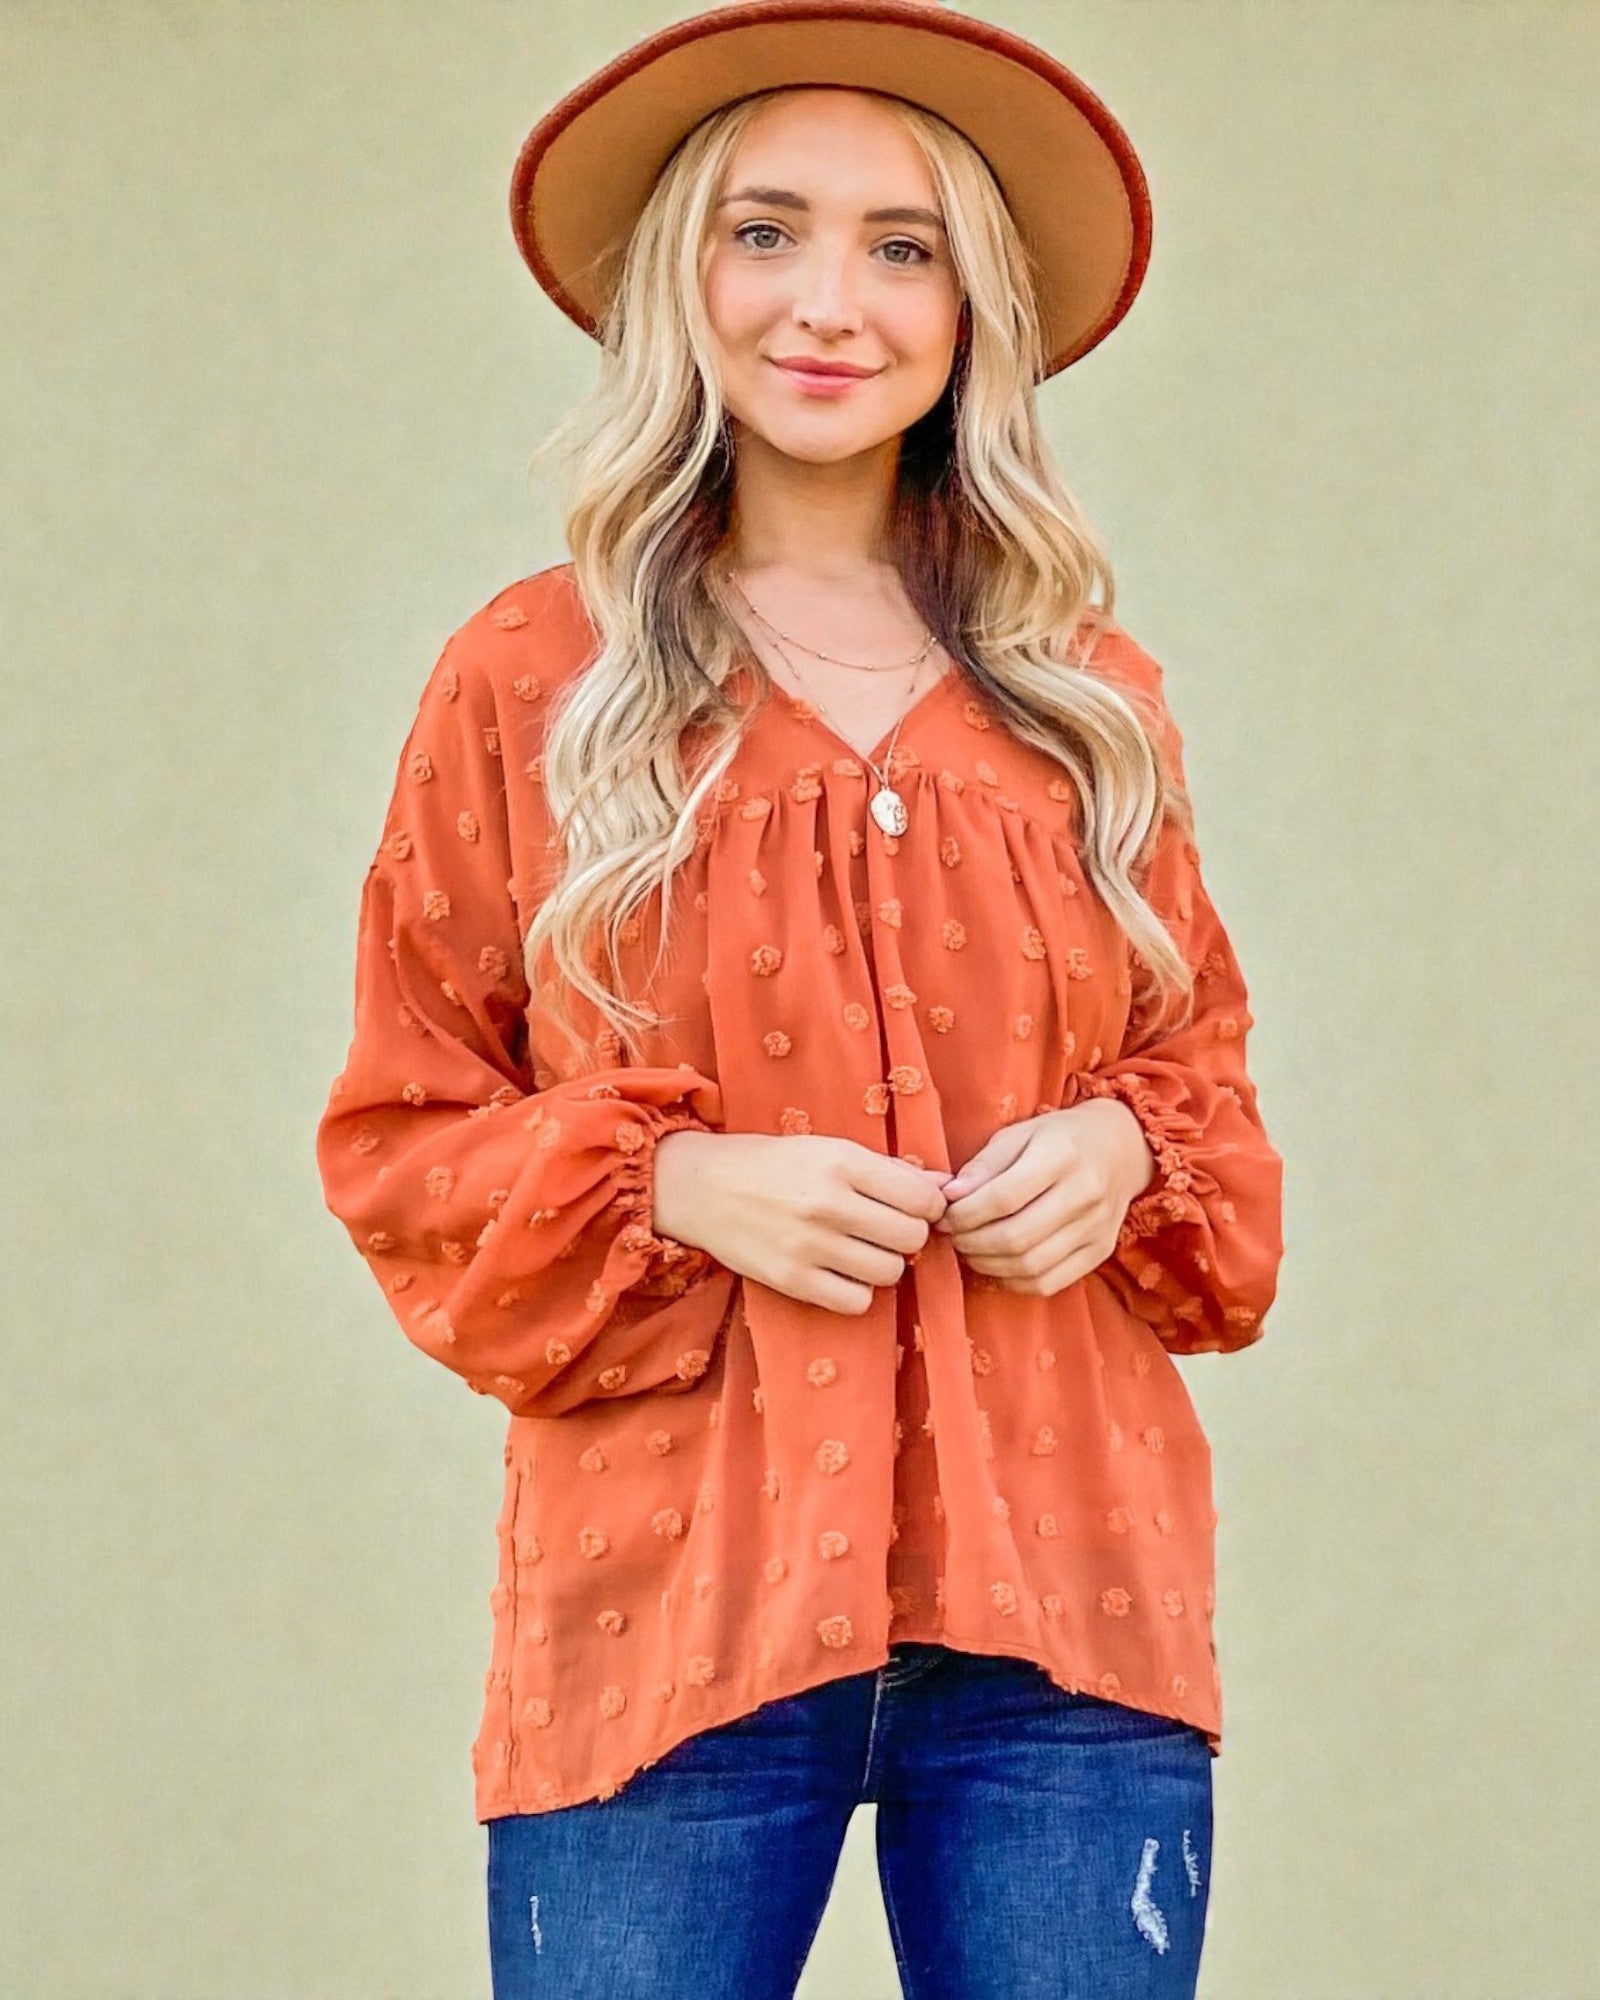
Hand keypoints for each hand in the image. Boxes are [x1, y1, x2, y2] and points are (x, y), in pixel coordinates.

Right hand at [652, 1130, 949, 1314]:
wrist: (701, 1187)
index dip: (928, 1207)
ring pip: (890, 1272)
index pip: (922, 1199)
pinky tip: (841, 1273)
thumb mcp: (829, 1149)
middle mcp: (828, 1204)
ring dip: (884, 1264)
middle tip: (886, 1230)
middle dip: (907, 1236)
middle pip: (912, 1238)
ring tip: (862, 1251)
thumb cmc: (772, 1164)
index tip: (912, 1208)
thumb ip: (888, 1170)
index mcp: (842, 1162)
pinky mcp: (792, 1280)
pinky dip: (857, 1292)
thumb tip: (945, 1187)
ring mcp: (809, 1246)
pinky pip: (857, 1302)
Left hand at [932, 1101, 1156, 1297]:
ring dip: (988, 1264)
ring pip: (1030, 1266)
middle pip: (1015, 1237)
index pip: (1002, 1197)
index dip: (964, 1213)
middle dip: (971, 1242)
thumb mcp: (1019, 1134)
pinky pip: (1049, 1283)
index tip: (944, 1214)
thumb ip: (984, 1165)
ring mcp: (1096, 1227)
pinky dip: (1014, 1281)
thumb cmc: (1060, 1137)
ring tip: (971, 1249)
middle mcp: (1085, 1194)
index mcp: (1062, 1155)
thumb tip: (949, 1196)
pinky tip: (998, 1264)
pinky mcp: (1100, 1252)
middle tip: (954, 1235)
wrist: (1122, 1148)